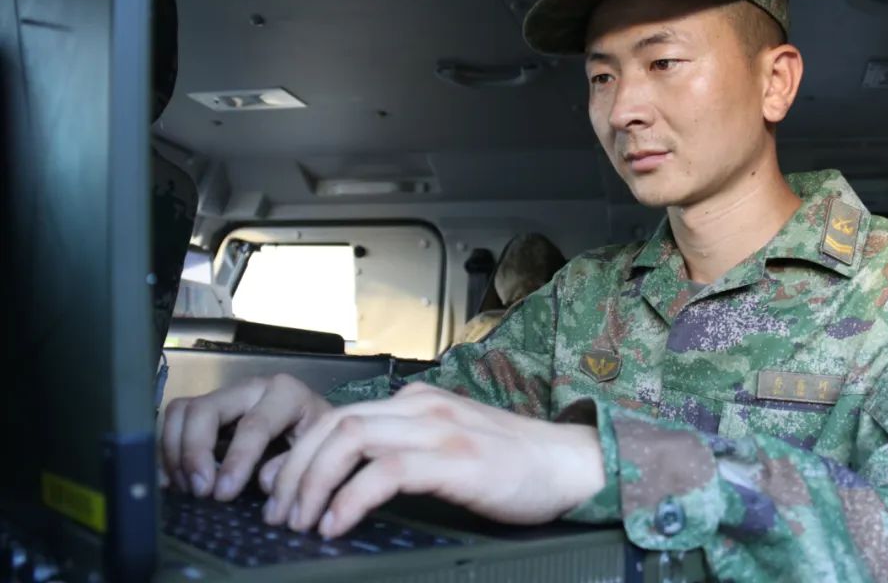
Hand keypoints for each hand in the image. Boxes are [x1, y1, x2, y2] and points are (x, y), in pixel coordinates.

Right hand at [160, 374, 330, 500]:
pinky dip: (166, 452)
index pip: (254, 425)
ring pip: (182, 411)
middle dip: (195, 453)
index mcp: (285, 393)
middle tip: (200, 491)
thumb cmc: (317, 436)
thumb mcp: (318, 448)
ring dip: (176, 453)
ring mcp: (224, 395)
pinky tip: (169, 482)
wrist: (313, 423)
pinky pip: (174, 422)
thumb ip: (294, 464)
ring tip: (188, 488)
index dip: (236, 461)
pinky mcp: (206, 409)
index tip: (223, 494)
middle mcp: (250, 387)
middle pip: (205, 409)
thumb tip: (263, 480)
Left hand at [261, 382, 604, 538]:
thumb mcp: (448, 448)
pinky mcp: (455, 458)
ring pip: (350, 439)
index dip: (298, 454)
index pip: (337, 416)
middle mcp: (421, 407)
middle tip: (279, 513)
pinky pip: (385, 471)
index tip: (278, 490)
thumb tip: (344, 482)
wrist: (569, 464)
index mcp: (417, 403)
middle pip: (333, 424)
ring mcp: (438, 429)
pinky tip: (337, 524)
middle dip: (295, 469)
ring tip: (300, 522)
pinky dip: (350, 498)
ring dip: (312, 482)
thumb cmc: (512, 464)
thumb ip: (401, 454)